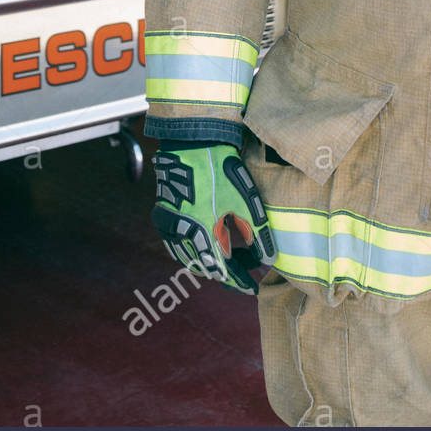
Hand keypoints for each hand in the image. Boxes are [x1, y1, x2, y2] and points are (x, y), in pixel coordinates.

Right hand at [151, 144, 275, 293]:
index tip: (251, 287)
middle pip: (205, 267)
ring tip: (228, 262)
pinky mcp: (163, 218)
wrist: (193, 144)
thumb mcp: (245, 202)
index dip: (238, 281)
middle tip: (243, 273)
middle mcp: (183, 236)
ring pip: (189, 258)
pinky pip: (177, 246)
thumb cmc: (222, 172)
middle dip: (226, 272)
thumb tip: (268, 259)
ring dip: (208, 264)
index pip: (223, 270)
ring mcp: (170, 227)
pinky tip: (205, 248)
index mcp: (204, 234)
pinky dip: (192, 252)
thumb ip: (257, 234)